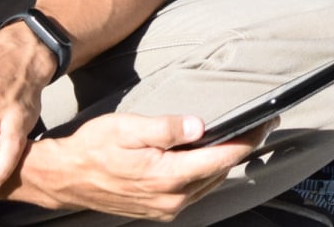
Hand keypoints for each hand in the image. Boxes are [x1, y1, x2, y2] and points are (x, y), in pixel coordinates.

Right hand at [25, 111, 271, 218]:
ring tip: (237, 138)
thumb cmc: (94, 147)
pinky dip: (204, 173)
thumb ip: (168, 128)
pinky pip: (193, 191)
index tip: (266, 123)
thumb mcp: (129, 128)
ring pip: (208, 183)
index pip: (220, 158)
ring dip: (223, 161)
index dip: (247, 140)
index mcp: (167, 176)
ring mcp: (165, 207)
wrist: (66, 177)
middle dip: (240, 148)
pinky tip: (205, 157)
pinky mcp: (158, 209)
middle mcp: (171, 198)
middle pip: (219, 171)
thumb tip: (201, 126)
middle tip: (258, 125)